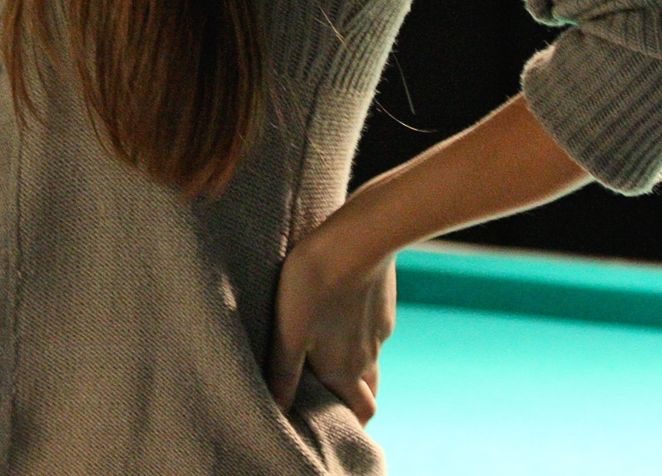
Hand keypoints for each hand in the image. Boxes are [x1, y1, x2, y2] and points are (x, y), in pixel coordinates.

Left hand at [269, 217, 395, 424]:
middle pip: (368, 392)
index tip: (331, 426)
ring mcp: (380, 328)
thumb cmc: (316, 282)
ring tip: (328, 355)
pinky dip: (359, 331)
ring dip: (355, 366)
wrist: (361, 236)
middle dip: (353, 402)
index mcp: (345, 371)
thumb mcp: (290, 331)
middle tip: (330, 399)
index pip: (359, 413)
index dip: (347, 423)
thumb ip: (283, 373)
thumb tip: (277, 411)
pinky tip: (340, 312)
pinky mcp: (383, 301)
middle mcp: (368, 356)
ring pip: (371, 359)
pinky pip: (372, 327)